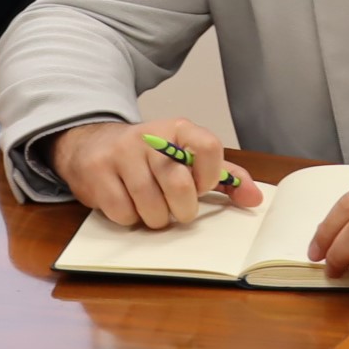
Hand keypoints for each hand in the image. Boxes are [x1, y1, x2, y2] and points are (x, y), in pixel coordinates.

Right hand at [48, 118, 262, 227]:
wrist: (92, 146)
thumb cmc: (149, 158)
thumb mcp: (186, 158)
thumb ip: (224, 177)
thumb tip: (255, 197)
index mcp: (179, 129)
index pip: (209, 147)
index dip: (209, 177)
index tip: (201, 187)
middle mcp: (149, 136)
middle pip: (179, 185)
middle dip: (183, 209)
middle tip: (177, 208)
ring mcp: (121, 153)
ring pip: (151, 205)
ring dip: (156, 218)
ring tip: (152, 208)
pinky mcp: (97, 172)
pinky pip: (123, 212)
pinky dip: (130, 218)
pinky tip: (128, 204)